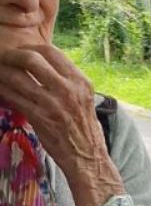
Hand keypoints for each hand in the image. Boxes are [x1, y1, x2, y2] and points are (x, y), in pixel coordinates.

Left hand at [0, 44, 122, 205]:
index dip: (31, 48)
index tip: (22, 52)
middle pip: (32, 58)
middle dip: (13, 55)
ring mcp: (53, 103)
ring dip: (2, 72)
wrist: (88, 158)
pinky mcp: (40, 118)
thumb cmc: (85, 130)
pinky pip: (14, 97)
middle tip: (5, 58)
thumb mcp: (84, 99)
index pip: (51, 51)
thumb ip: (67, 82)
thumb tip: (44, 68)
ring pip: (18, 77)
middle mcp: (68, 89)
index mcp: (80, 81)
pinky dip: (3, 90)